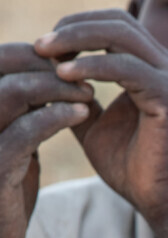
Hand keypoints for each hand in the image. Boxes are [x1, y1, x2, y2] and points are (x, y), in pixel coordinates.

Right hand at [0, 44, 90, 237]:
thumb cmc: (5, 185)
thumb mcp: (13, 137)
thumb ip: (24, 106)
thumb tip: (50, 69)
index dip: (36, 52)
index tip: (75, 57)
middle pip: (1, 65)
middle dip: (47, 62)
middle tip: (86, 68)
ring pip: (11, 92)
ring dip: (54, 86)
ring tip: (88, 92)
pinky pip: (24, 132)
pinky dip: (56, 117)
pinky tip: (83, 113)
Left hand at [34, 10, 167, 227]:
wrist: (163, 202)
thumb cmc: (132, 168)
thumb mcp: (93, 124)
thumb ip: (75, 97)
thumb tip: (44, 75)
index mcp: (152, 67)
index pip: (113, 24)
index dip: (78, 26)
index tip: (45, 46)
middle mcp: (166, 66)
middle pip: (116, 22)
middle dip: (74, 27)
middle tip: (40, 44)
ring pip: (121, 36)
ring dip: (78, 39)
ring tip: (46, 54)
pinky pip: (125, 67)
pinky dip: (92, 66)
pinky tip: (66, 75)